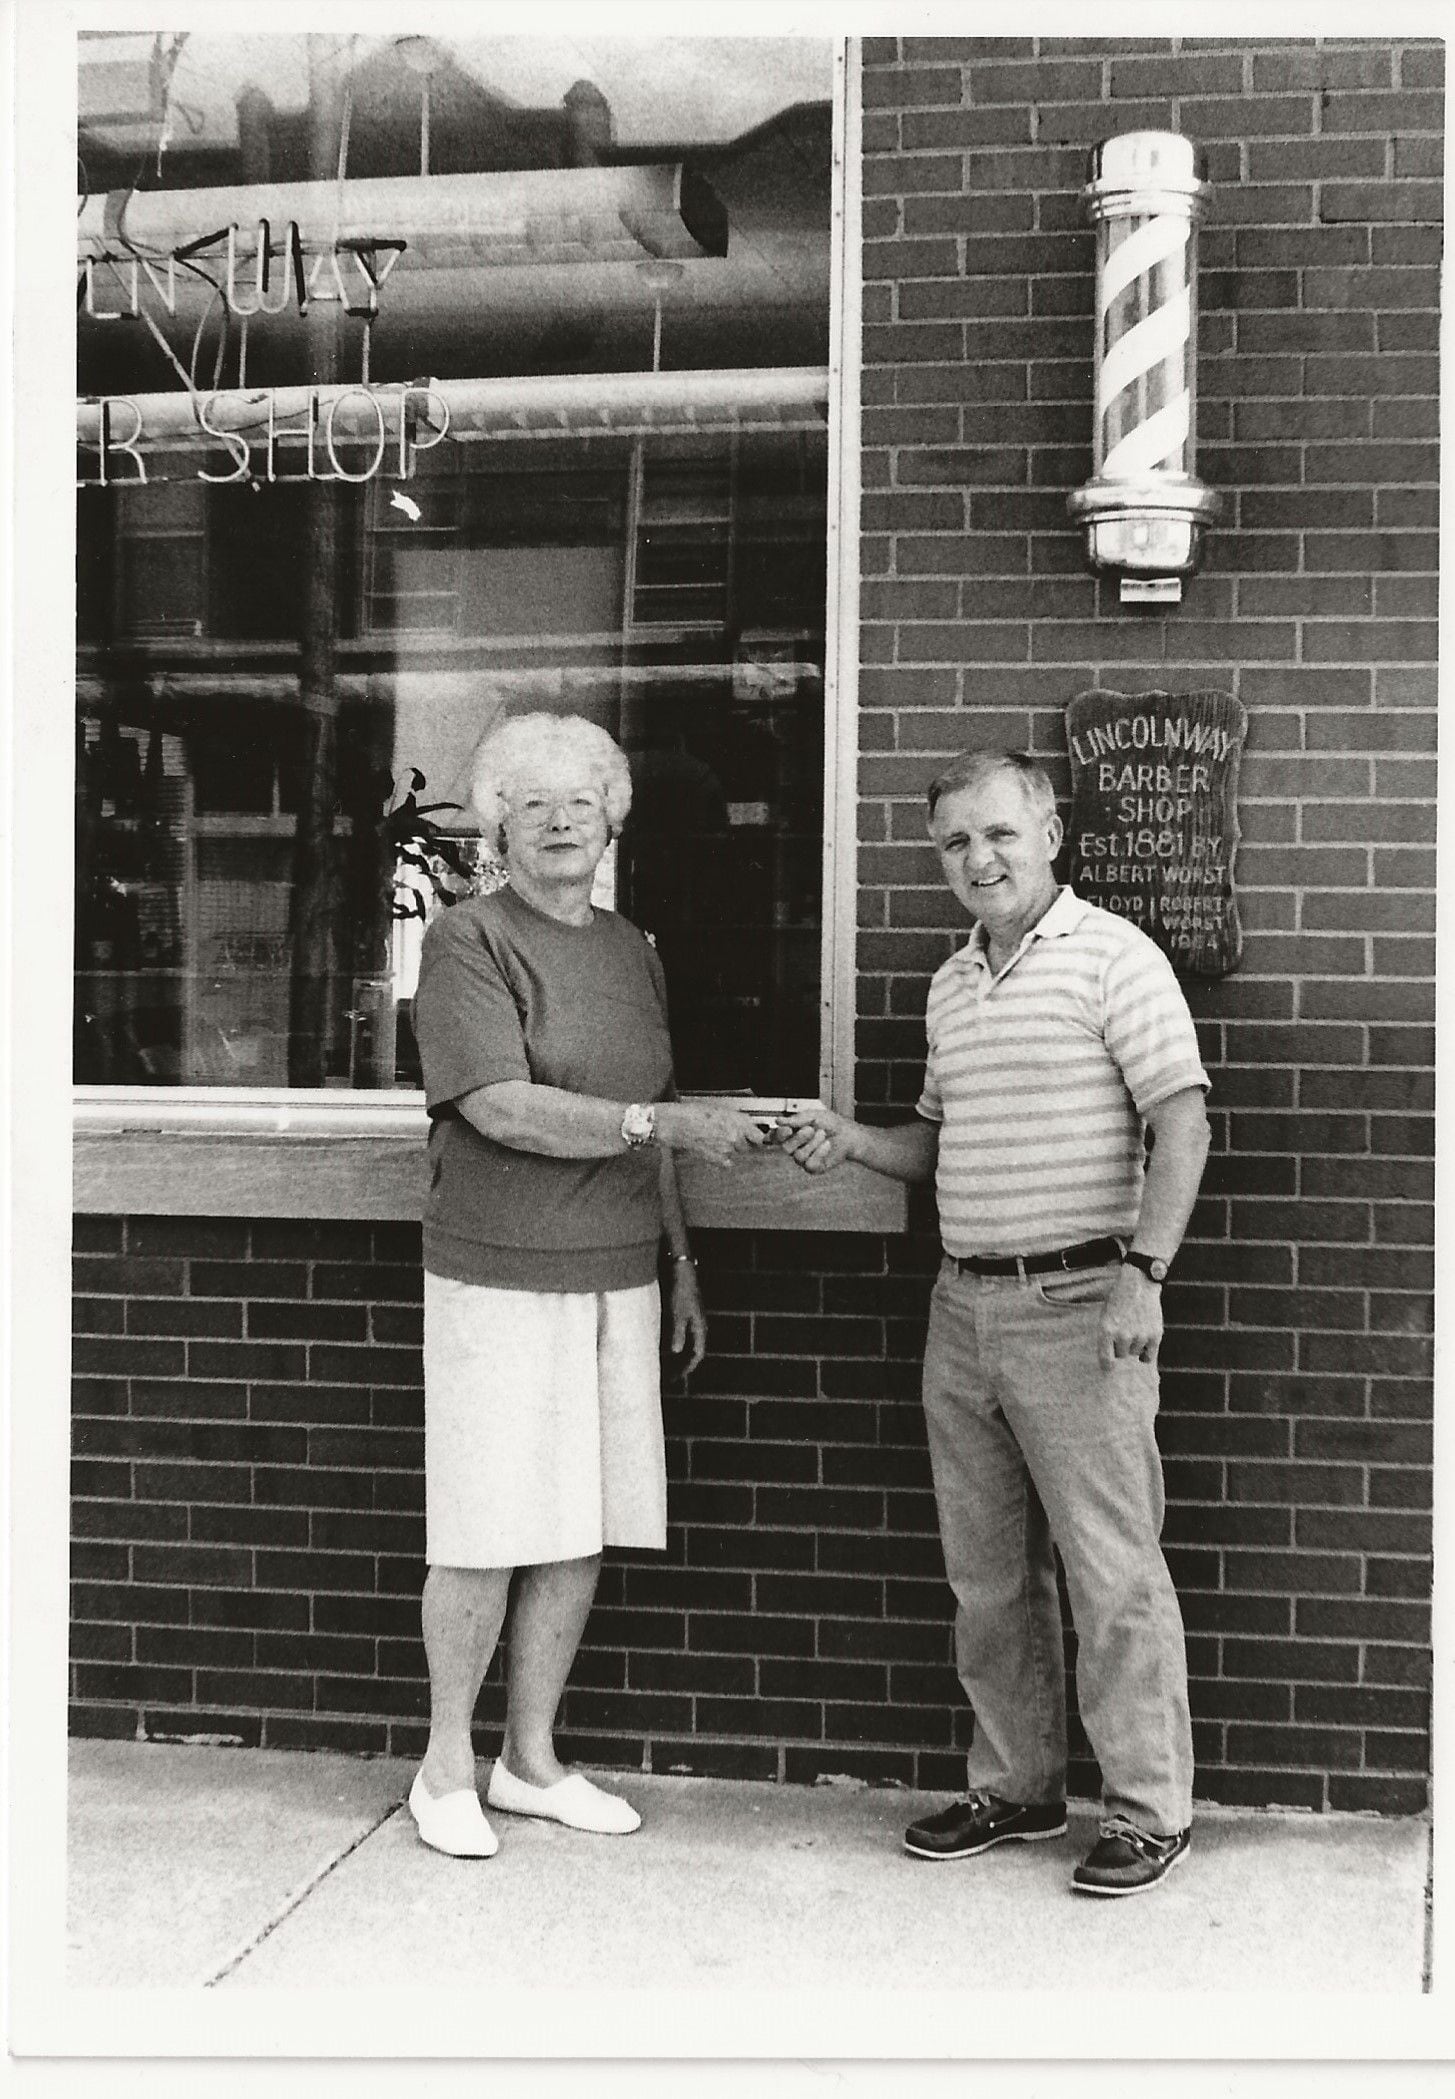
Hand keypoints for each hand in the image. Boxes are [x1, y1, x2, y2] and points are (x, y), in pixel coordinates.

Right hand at [655, 1101, 766, 1168]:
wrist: (677, 1124)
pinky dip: (724, 1158)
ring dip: (731, 1149)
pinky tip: (714, 1149)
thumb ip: (737, 1119)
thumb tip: (748, 1124)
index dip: (756, 1137)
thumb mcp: (720, 1109)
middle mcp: (735, 1137)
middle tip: (729, 1136)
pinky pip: (727, 1162)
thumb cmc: (694, 1113)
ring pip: (737, 1154)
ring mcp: (726, 1150)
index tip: (754, 1137)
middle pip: (748, 1147)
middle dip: (742, 1142)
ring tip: (717, 1140)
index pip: (759, 1137)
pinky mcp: (716, 1159)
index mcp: (738, 1122)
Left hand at [668, 1260, 707, 1376]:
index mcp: (699, 1327)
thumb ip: (677, 1333)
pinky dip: (670, 1342)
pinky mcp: (682, 1312)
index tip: (675, 1378)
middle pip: (691, 1351)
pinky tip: (658, 1344)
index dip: (687, 1368)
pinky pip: (678, 1333)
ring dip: (675, 1354)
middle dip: (680, 1364)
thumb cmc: (680, 1290)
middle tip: (668, 1375)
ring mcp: (690, 1319)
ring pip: (685, 1342)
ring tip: (662, 1364)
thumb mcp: (677, 1313)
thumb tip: (675, 1352)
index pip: (697, 1354)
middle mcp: (697, 1325)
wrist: (679, 1268)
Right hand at [781, 1106, 860, 1174]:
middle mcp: (795, 1147)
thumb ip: (796, 1120)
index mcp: (791, 1133)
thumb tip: (778, 1121)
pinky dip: (820, 1152)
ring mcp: (803, 1159)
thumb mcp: (814, 1116)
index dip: (777, 1135)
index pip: (775, 1137)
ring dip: (813, 1143)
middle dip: (798, 1138)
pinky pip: (810, 1164)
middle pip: (785, 1148)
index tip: (787, 1129)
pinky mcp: (814, 1167)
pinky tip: (827, 1145)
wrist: (848, 1134)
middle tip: (810, 1129)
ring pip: (799, 1156)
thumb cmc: (831, 1124)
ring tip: (823, 1134)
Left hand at [1098, 1267, 1163, 1369]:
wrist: (1138, 1284)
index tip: (1109, 1368)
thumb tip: (1111, 1362)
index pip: (1106, 1360)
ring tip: (1135, 1327)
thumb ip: (1107, 1338)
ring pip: (1135, 1353)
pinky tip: (1144, 1342)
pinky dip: (1146, 1353)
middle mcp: (1123, 1336)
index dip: (1108, 1366)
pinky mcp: (1155, 1335)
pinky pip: (1148, 1356)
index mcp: (1106, 1331)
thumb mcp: (1105, 1317)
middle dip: (1121, 1347)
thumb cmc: (1118, 1301)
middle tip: (1124, 1332)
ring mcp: (1140, 1336)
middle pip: (1121, 1355)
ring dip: (1135, 1345)